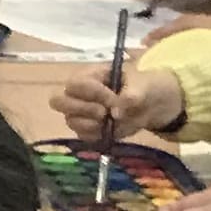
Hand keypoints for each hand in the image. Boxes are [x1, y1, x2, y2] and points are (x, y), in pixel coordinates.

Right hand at [54, 63, 184, 141]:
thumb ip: (131, 96)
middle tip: (103, 112)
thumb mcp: (142, 86)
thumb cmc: (143, 87)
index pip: (76, 84)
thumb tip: (115, 113)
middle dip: (82, 109)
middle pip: (59, 101)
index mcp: (89, 75)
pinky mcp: (86, 129)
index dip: (92, 93)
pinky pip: (81, 135)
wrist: (151, 105)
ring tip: (109, 121)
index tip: (113, 99)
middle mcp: (78, 93)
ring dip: (90, 123)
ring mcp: (80, 112)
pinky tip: (108, 129)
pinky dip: (95, 134)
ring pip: (69, 120)